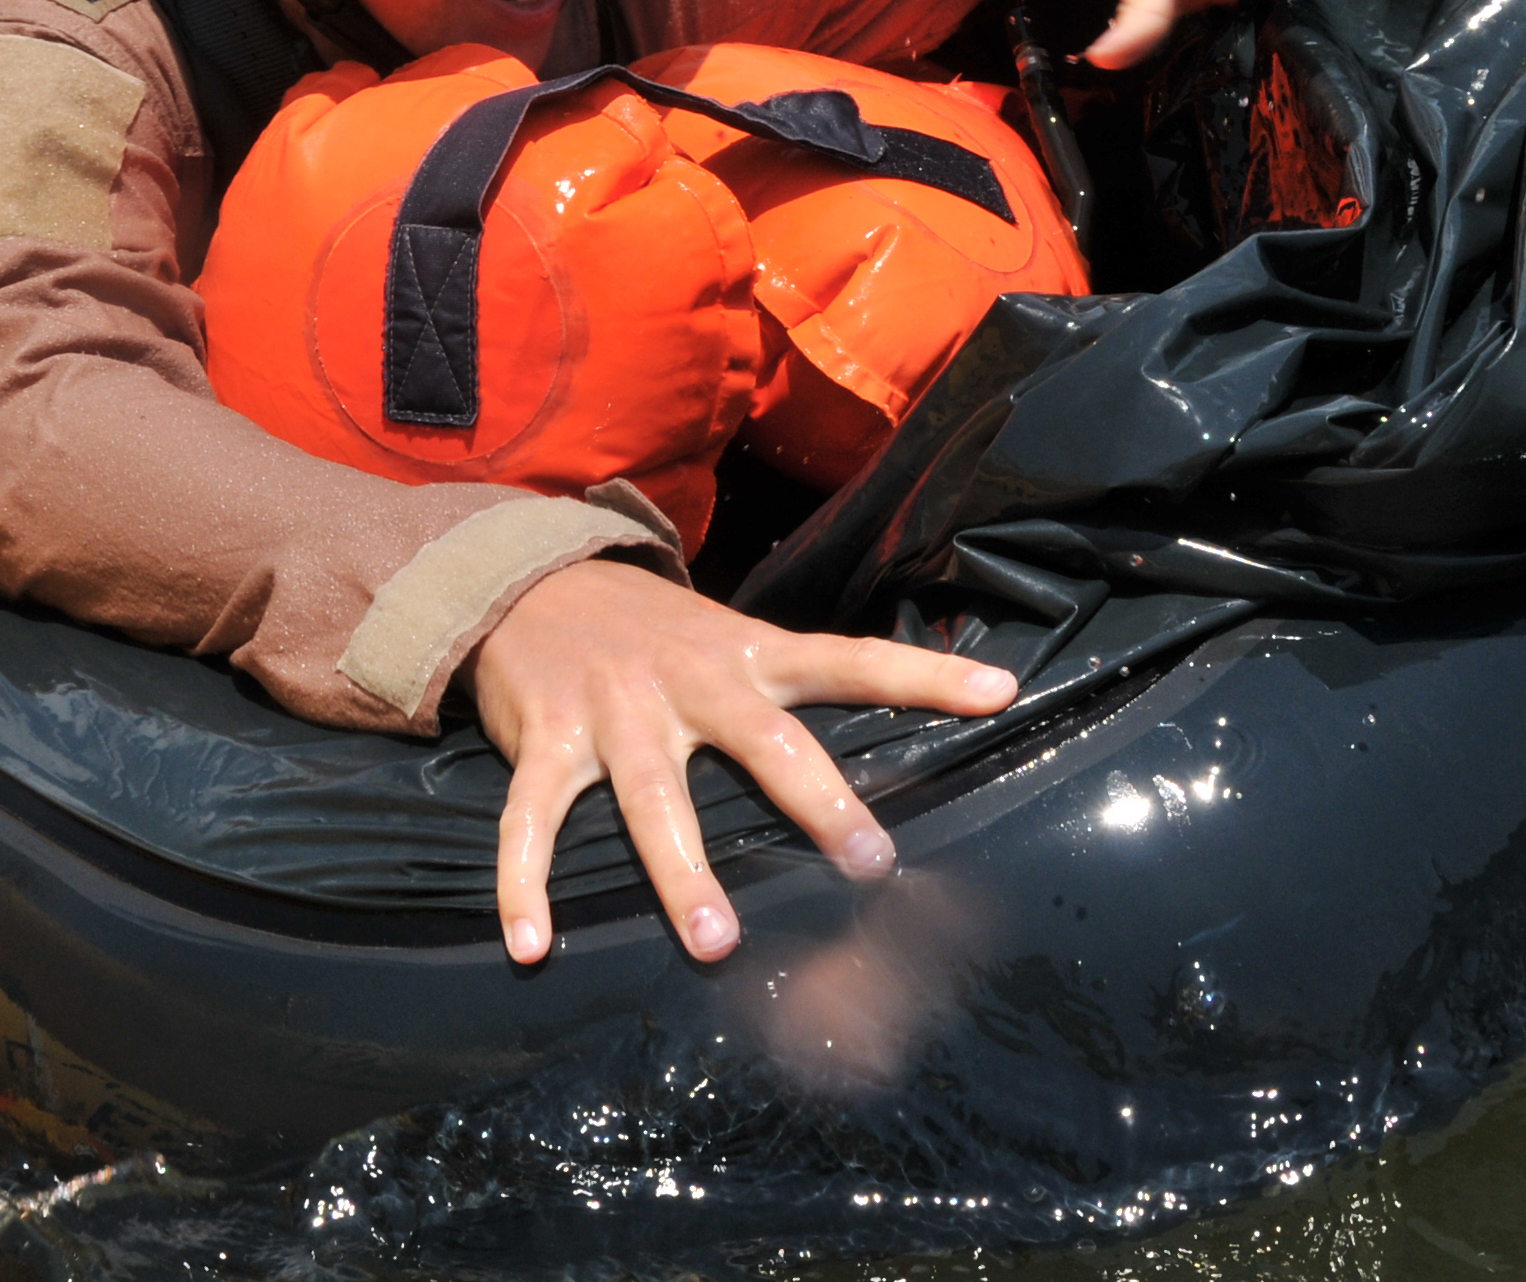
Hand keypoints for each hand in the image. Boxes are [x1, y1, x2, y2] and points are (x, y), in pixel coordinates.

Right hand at [469, 558, 1018, 964]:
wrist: (526, 579)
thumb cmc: (647, 628)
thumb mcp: (724, 635)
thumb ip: (786, 682)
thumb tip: (885, 733)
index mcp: (744, 653)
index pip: (849, 658)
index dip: (925, 674)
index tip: (1000, 693)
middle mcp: (688, 681)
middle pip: (764, 742)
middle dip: (817, 801)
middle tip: (868, 862)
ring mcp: (615, 712)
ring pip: (654, 798)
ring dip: (682, 873)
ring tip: (714, 942)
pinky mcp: (547, 741)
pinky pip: (534, 821)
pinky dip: (525, 885)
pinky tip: (531, 945)